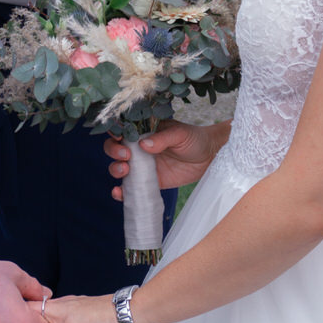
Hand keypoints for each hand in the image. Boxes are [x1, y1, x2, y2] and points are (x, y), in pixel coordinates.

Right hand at [104, 120, 230, 195]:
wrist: (209, 158)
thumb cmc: (194, 139)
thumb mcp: (180, 134)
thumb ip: (162, 138)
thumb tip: (143, 145)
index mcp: (144, 131)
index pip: (123, 130)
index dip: (115, 133)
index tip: (119, 138)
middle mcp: (139, 148)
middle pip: (115, 148)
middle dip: (113, 152)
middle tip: (126, 156)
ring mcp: (142, 166)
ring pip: (119, 167)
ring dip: (115, 169)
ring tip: (125, 171)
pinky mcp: (149, 182)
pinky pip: (131, 188)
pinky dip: (122, 192)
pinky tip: (119, 193)